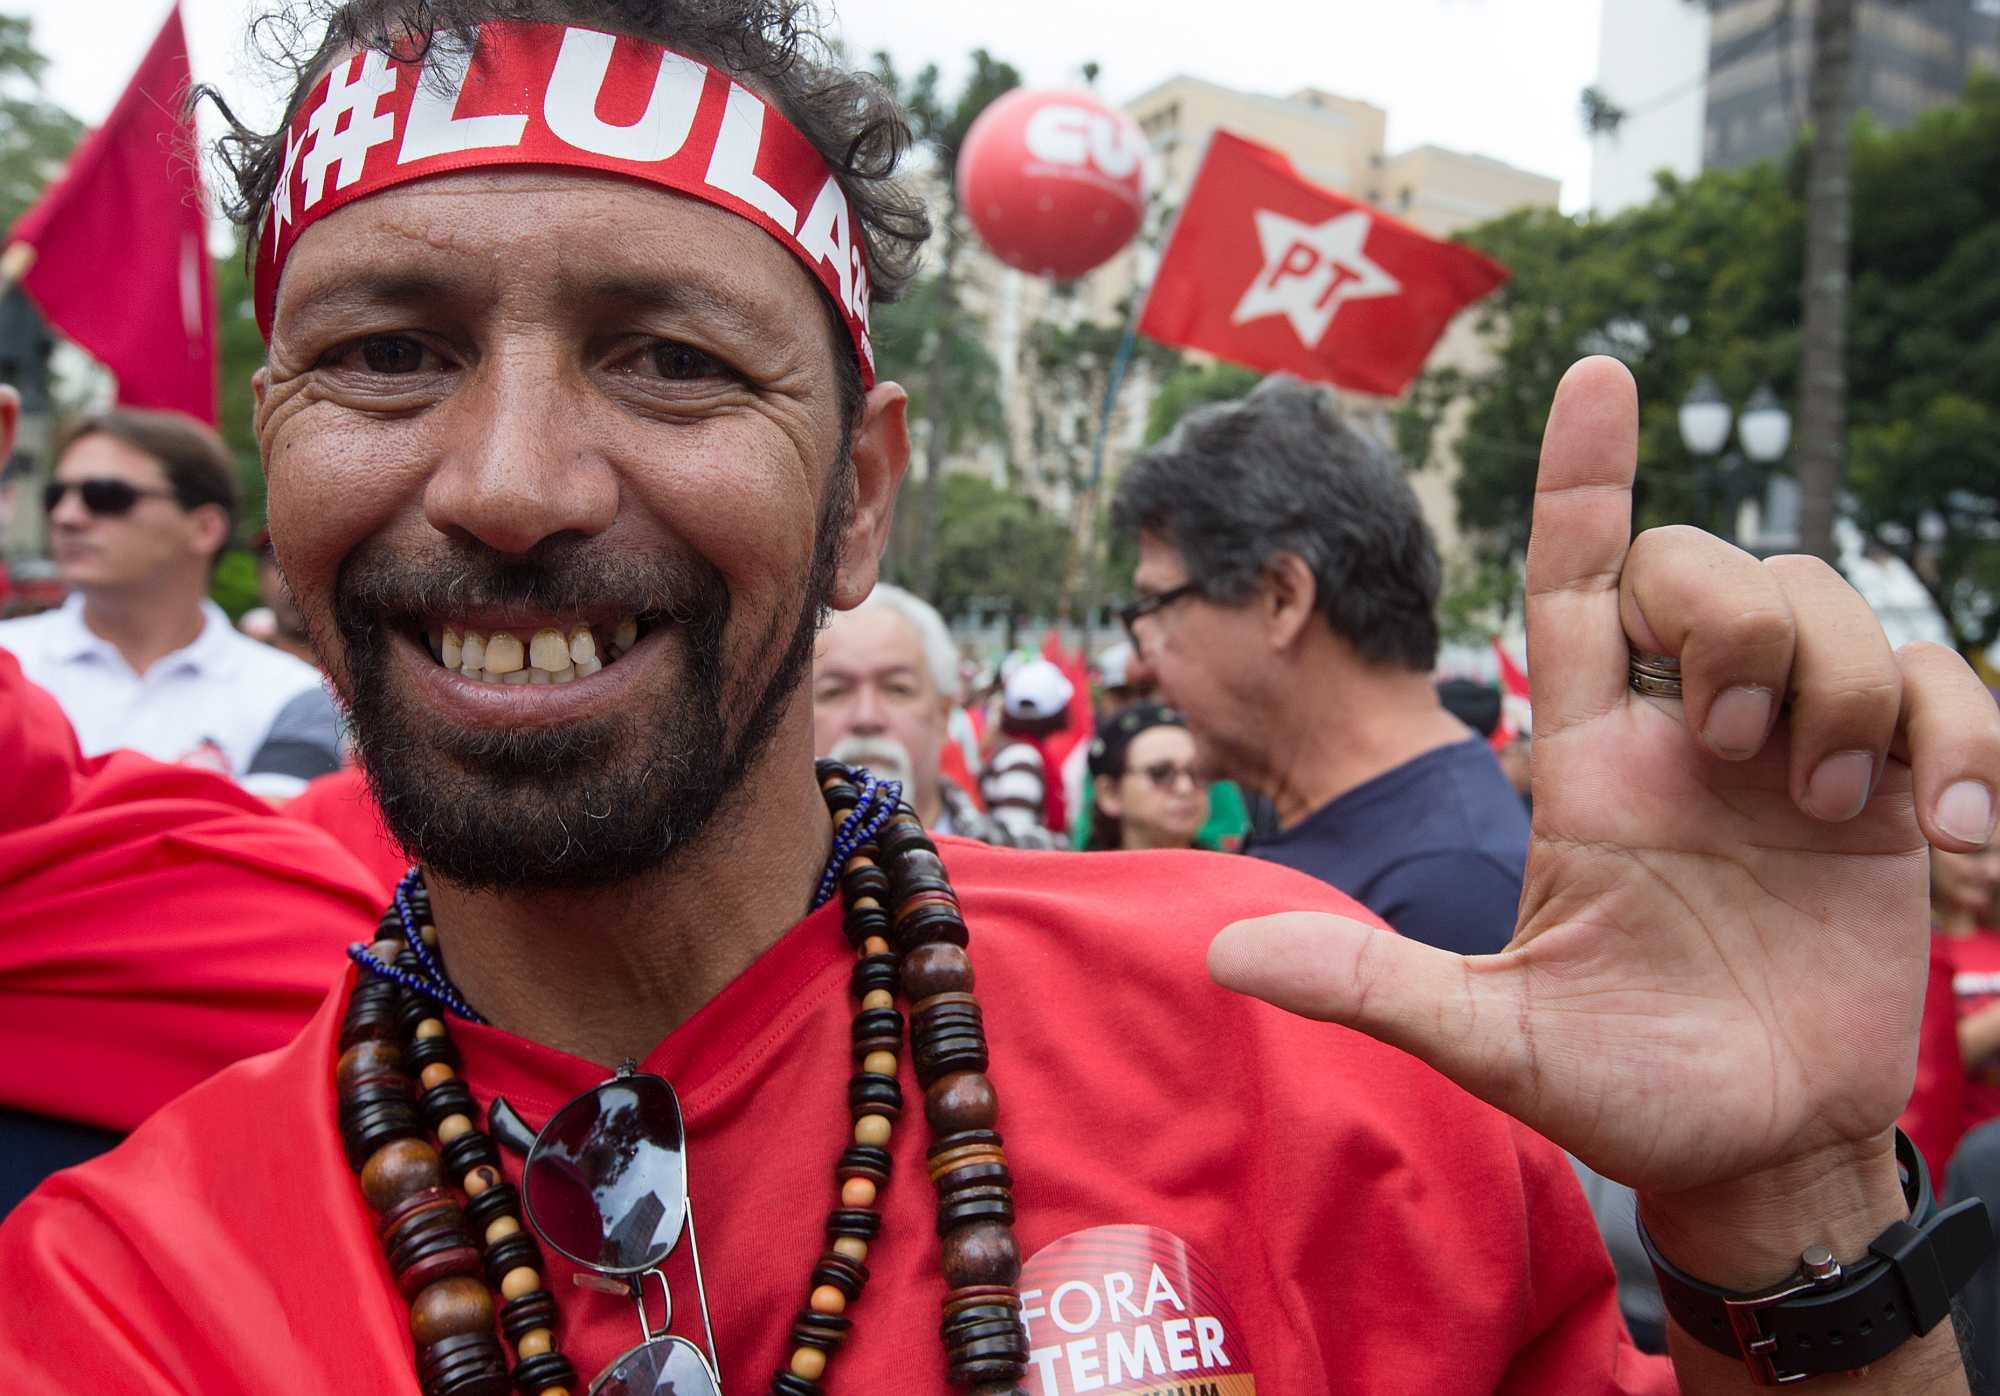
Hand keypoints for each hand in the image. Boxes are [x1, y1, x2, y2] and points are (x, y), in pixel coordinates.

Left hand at [1211, 357, 1999, 1202]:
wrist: (1756, 1151)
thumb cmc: (1620, 1089)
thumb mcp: (1494, 1036)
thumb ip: (1374, 985)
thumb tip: (1221, 953)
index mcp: (1588, 762)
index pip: (1576, 578)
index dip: (1582, 476)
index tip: (1596, 370)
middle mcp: (1687, 736)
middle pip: (1713, 565)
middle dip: (1738, 615)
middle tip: (1743, 742)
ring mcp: (1795, 757)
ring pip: (1832, 605)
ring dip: (1849, 687)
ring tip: (1837, 812)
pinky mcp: (1893, 797)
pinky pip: (1946, 690)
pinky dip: (1962, 739)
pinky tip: (1955, 839)